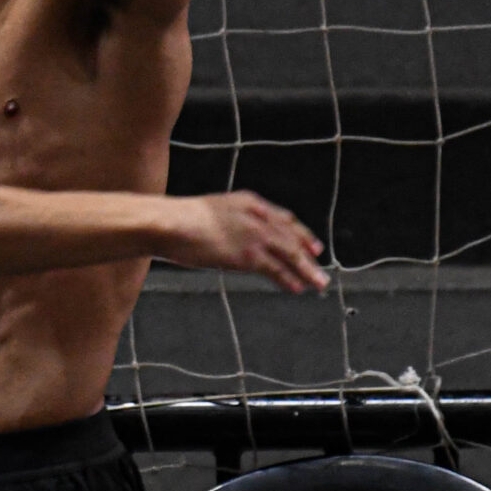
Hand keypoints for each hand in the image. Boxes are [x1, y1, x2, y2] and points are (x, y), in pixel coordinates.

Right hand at [166, 191, 330, 293]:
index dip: (300, 233)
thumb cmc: (179, 220)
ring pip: (289, 254)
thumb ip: (227, 222)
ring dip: (306, 270)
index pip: (283, 219)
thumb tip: (227, 236)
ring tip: (318, 283)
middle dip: (307, 253)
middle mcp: (257, 216)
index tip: (312, 245)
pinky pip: (275, 269)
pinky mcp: (248, 255)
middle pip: (291, 237)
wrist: (170, 223)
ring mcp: (254, 235)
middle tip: (320, 267)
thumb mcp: (210, 212)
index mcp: (249, 202)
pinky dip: (288, 278)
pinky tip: (297, 287)